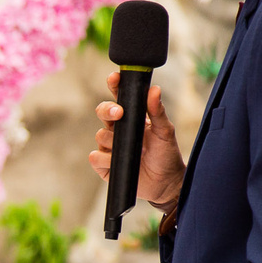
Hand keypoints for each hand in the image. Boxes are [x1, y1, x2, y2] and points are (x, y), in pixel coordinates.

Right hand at [89, 73, 184, 209]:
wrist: (166, 184)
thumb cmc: (166, 155)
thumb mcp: (165, 131)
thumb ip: (158, 111)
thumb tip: (154, 89)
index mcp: (131, 117)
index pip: (118, 97)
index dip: (113, 86)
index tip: (115, 78)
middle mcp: (117, 130)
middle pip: (102, 112)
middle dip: (108, 110)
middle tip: (119, 113)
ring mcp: (109, 148)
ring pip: (100, 136)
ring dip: (112, 140)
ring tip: (130, 149)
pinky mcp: (104, 166)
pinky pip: (95, 157)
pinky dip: (105, 159)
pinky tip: (117, 162)